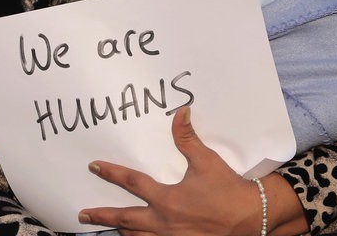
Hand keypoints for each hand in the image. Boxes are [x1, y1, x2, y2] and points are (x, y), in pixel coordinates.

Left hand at [79, 107, 262, 235]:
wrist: (252, 217)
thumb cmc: (228, 190)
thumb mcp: (207, 161)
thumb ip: (188, 138)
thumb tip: (180, 113)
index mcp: (167, 199)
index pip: (131, 182)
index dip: (111, 172)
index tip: (95, 166)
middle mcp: (164, 222)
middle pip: (125, 219)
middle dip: (102, 216)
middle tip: (84, 214)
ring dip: (122, 232)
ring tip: (110, 228)